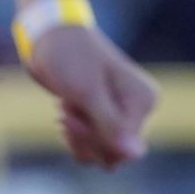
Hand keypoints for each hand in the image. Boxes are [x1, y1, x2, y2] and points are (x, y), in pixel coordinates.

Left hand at [24, 25, 160, 167]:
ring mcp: (122, 113)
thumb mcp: (88, 94)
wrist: (50, 38)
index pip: (124, 148)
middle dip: (86, 138)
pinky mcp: (105, 115)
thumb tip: (137, 155)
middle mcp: (139, 109)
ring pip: (103, 154)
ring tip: (66, 109)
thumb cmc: (70, 59)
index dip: (94, 139)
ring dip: (78, 138)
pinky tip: (67, 113)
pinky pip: (95, 146)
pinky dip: (76, 137)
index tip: (71, 116)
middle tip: (66, 111)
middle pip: (115, 154)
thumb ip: (112, 126)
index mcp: (144, 101)